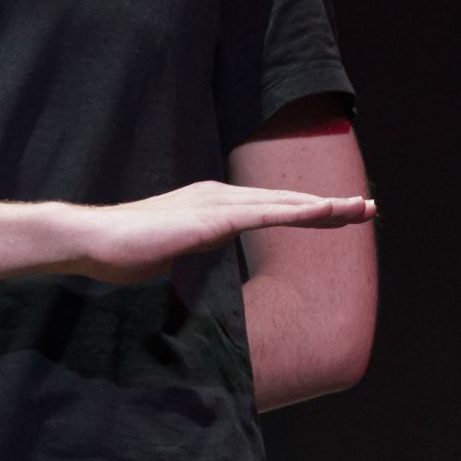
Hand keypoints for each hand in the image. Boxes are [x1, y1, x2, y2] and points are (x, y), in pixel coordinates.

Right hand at [64, 182, 374, 284]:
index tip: (337, 215)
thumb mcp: (167, 253)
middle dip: (329, 205)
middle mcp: (218, 195)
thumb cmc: (120, 253)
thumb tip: (193, 265)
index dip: (305, 210)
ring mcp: (216, 203)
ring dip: (327, 206)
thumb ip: (189, 252)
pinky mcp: (214, 217)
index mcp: (209, 204)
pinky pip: (269, 214)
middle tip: (368, 208)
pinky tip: (330, 211)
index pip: (267, 208)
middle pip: (284, 202)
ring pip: (284, 205)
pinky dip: (303, 211)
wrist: (92, 241)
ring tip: (363, 209)